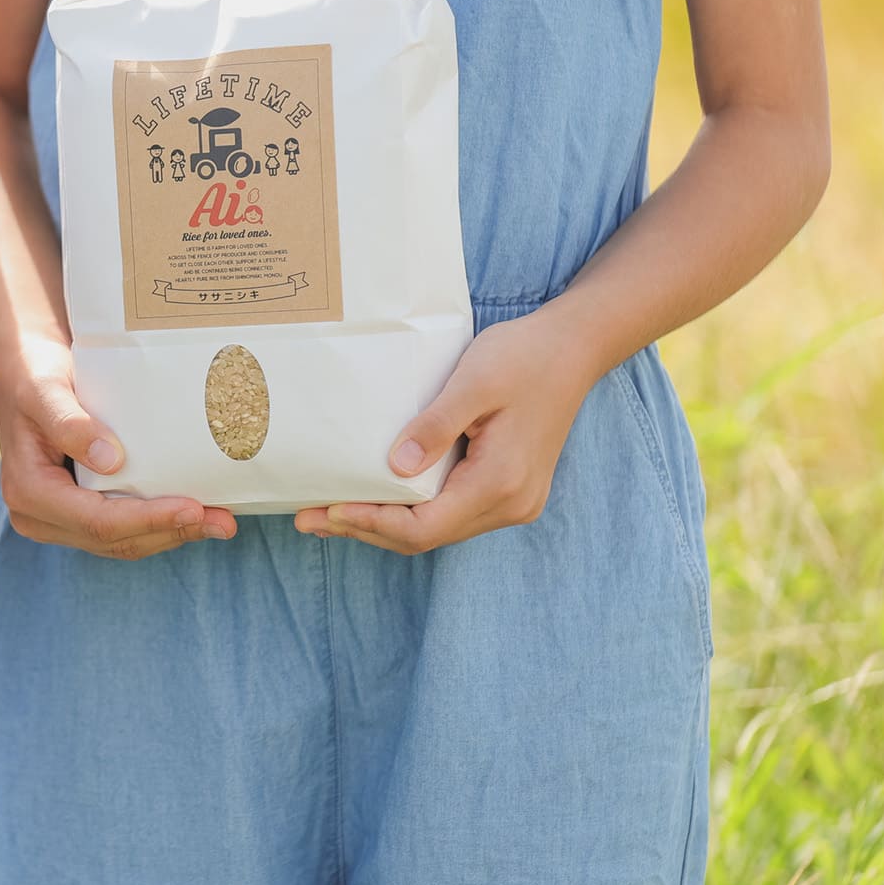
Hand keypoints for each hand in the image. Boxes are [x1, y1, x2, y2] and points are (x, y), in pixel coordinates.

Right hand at [0, 335, 235, 557]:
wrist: (23, 373)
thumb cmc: (33, 375)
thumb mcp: (45, 389)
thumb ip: (70, 423)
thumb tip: (111, 460)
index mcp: (28, 492)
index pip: (96, 520)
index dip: (148, 519)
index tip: (193, 507)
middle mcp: (38, 516)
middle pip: (114, 539)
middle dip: (171, 532)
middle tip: (224, 522)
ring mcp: (57, 520)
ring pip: (122, 543)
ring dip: (171, 534)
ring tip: (220, 522)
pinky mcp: (77, 514)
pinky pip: (121, 530)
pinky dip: (158, 525)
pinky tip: (194, 514)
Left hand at [294, 311, 602, 552]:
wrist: (575, 348)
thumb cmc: (524, 357)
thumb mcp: (474, 383)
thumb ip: (436, 427)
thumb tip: (395, 469)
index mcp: (501, 481)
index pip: (424, 526)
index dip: (371, 522)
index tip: (327, 508)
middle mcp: (511, 503)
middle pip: (426, 536)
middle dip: (365, 529)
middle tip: (308, 518)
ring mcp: (513, 500)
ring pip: (437, 529)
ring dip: (383, 524)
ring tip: (329, 512)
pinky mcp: (509, 489)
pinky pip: (451, 513)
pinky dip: (409, 512)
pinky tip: (376, 498)